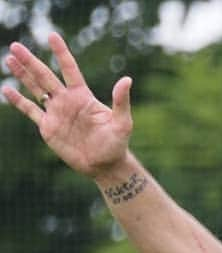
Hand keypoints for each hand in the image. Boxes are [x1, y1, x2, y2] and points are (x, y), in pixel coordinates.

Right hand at [3, 32, 132, 179]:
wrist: (105, 166)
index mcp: (82, 96)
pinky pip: (30, 111)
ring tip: (9, 59)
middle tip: (16, 46)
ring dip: (22, 75)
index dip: (61, 53)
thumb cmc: (117, 145)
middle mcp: (67, 101)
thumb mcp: (122, 123)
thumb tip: (127, 80)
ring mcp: (56, 113)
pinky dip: (18, 101)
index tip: (52, 36)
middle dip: (30, 61)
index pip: (69, 69)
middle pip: (45, 76)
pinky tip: (7, 90)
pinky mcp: (48, 128)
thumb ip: (121, 101)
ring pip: (35, 89)